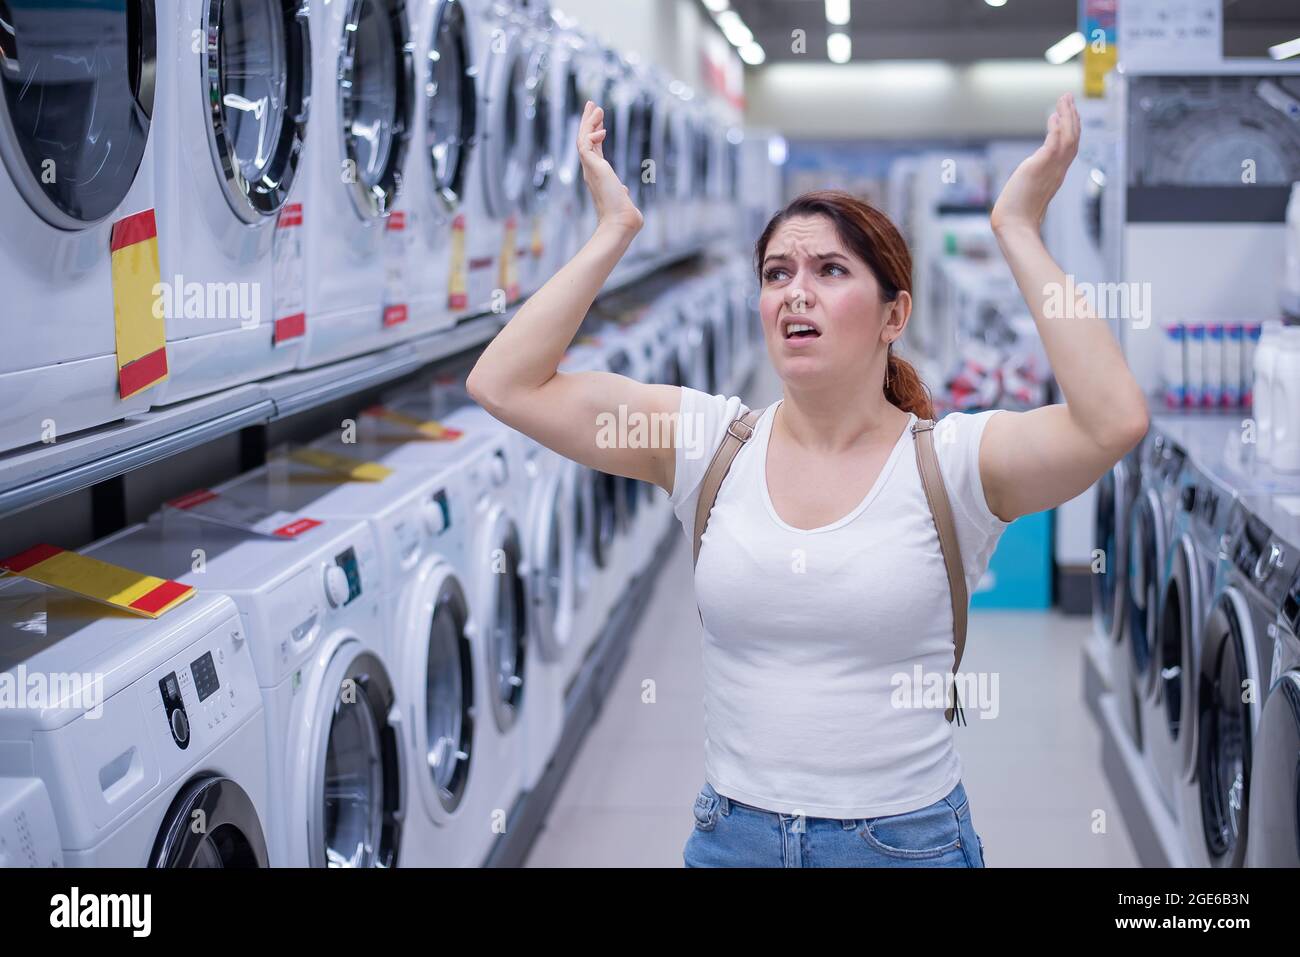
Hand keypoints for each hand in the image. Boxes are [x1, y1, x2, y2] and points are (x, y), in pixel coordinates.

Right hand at [578, 100, 642, 235]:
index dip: (596, 135)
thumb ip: (621, 191)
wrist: (621, 222)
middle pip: (586, 141)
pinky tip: (602, 128)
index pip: (595, 151)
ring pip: (583, 139)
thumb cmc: (624, 215)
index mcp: (598, 176)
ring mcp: (590, 169)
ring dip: (589, 122)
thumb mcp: (623, 198)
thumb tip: (624, 189)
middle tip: (593, 106)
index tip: (601, 124)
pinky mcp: (591, 167)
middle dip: (589, 122)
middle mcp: (591, 171)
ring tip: (596, 106)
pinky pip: (585, 144)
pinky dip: (591, 133)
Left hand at [990, 93, 1079, 234]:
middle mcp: (1058, 170)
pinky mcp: (1039, 168)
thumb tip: (1030, 175)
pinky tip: (1053, 117)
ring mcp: (1051, 169)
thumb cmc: (1017, 214)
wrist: (1014, 225)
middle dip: (1072, 116)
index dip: (1071, 128)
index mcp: (1057, 174)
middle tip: (1068, 98)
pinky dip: (1056, 130)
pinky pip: (1053, 145)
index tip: (1067, 112)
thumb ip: (1034, 179)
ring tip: (1064, 100)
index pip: (1070, 147)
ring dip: (1067, 116)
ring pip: (1068, 138)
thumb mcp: (1030, 190)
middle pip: (1074, 138)